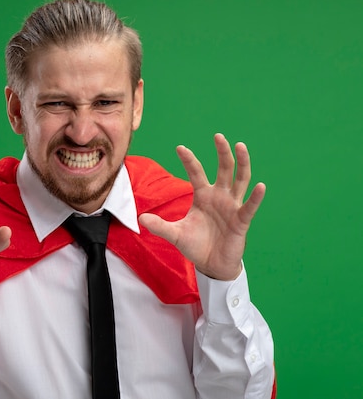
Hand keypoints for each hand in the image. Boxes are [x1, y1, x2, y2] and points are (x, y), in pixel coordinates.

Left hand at [139, 133, 265, 279]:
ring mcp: (232, 206)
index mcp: (203, 196)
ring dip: (242, 163)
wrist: (211, 265)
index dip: (189, 160)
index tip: (179, 147)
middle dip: (222, 152)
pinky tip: (260, 186)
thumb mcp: (176, 234)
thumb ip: (160, 226)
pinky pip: (249, 207)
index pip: (196, 173)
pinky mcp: (241, 221)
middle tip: (218, 136)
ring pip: (240, 180)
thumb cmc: (196, 246)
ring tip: (240, 146)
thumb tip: (141, 218)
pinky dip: (255, 197)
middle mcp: (219, 196)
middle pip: (223, 169)